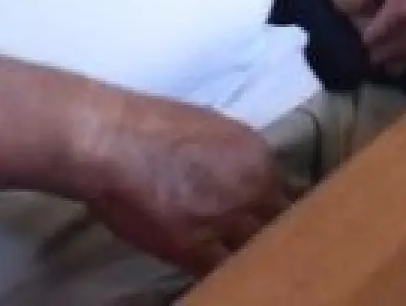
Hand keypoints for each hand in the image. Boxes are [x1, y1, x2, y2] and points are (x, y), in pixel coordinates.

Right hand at [73, 100, 289, 274]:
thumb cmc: (152, 126)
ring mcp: (227, 221)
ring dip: (254, 258)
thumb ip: (238, 160)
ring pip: (258, 252)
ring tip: (254, 268)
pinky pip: (224, 271)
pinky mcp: (195, 249)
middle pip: (283, 226)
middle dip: (277, 238)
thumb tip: (244, 179)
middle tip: (273, 251)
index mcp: (259, 157)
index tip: (276, 223)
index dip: (284, 214)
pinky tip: (226, 278)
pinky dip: (226, 274)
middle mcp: (253, 189)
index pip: (293, 196)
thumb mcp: (214, 130)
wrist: (111, 140)